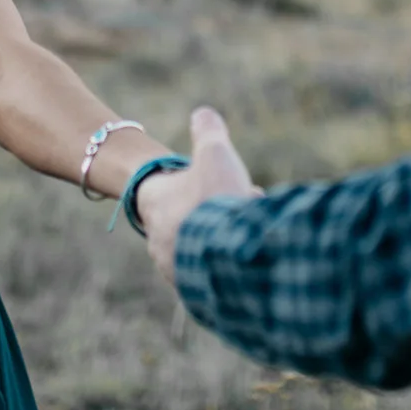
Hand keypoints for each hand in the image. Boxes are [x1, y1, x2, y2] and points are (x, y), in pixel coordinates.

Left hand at [138, 106, 258, 288]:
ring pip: (202, 251)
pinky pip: (214, 278)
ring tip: (255, 232)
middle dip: (218, 211)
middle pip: (189, 221)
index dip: (198, 181)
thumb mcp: (215, 153)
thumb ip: (208, 131)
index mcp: (155, 206)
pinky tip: (253, 260)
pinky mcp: (197, 296)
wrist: (231, 256)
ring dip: (226, 240)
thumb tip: (202, 113)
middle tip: (244, 205)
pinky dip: (232, 268)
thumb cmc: (217, 200)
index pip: (166, 189)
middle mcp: (159, 242)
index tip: (220, 181)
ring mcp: (176, 272)